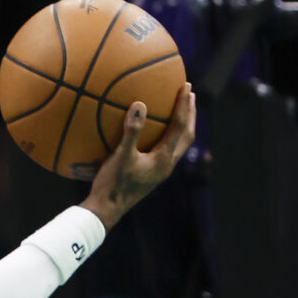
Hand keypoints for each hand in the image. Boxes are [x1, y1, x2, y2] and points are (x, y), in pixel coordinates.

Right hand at [83, 84, 196, 228]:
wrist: (107, 210)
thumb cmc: (113, 184)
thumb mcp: (120, 156)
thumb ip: (132, 130)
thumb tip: (140, 104)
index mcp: (164, 158)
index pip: (179, 127)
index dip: (183, 105)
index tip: (186, 87)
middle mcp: (167, 164)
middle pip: (187, 136)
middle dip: (190, 115)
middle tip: (189, 96)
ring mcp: (161, 171)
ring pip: (180, 144)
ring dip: (183, 127)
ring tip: (179, 112)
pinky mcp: (152, 175)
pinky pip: (167, 150)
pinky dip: (168, 136)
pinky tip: (155, 133)